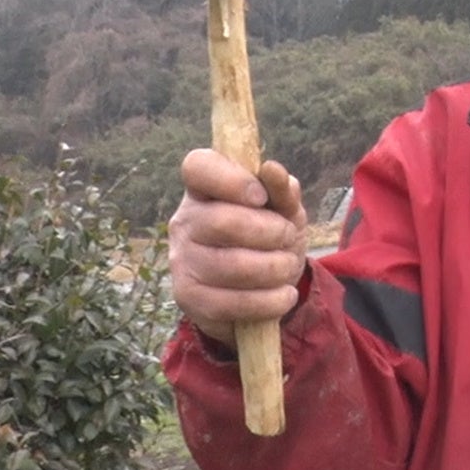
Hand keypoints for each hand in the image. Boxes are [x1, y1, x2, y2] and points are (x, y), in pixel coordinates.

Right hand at [168, 148, 307, 345]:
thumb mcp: (284, 211)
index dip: (231, 179)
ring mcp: (182, 260)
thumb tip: (272, 170)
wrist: (260, 291)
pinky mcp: (188, 297)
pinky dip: (269, 301)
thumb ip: (282, 191)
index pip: (198, 167)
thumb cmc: (269, 239)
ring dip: (274, 268)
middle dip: (269, 231)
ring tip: (287, 266)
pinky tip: (284, 295)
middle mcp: (184, 221)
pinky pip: (232, 302)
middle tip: (287, 237)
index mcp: (203, 189)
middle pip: (222, 221)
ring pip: (231, 265)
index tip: (260, 196)